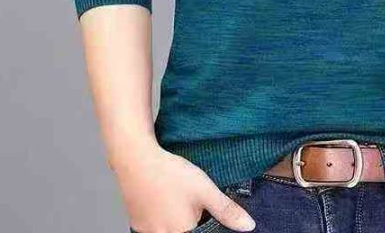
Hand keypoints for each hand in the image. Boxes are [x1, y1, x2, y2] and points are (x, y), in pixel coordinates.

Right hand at [111, 140, 255, 232]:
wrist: (136, 160)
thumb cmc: (171, 174)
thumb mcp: (205, 189)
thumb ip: (226, 210)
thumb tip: (248, 226)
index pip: (201, 232)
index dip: (204, 220)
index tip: (202, 206)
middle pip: (185, 229)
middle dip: (191, 218)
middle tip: (188, 198)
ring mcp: (145, 232)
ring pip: (169, 228)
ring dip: (176, 217)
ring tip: (177, 195)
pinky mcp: (136, 223)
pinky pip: (154, 225)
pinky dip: (162, 215)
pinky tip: (164, 197)